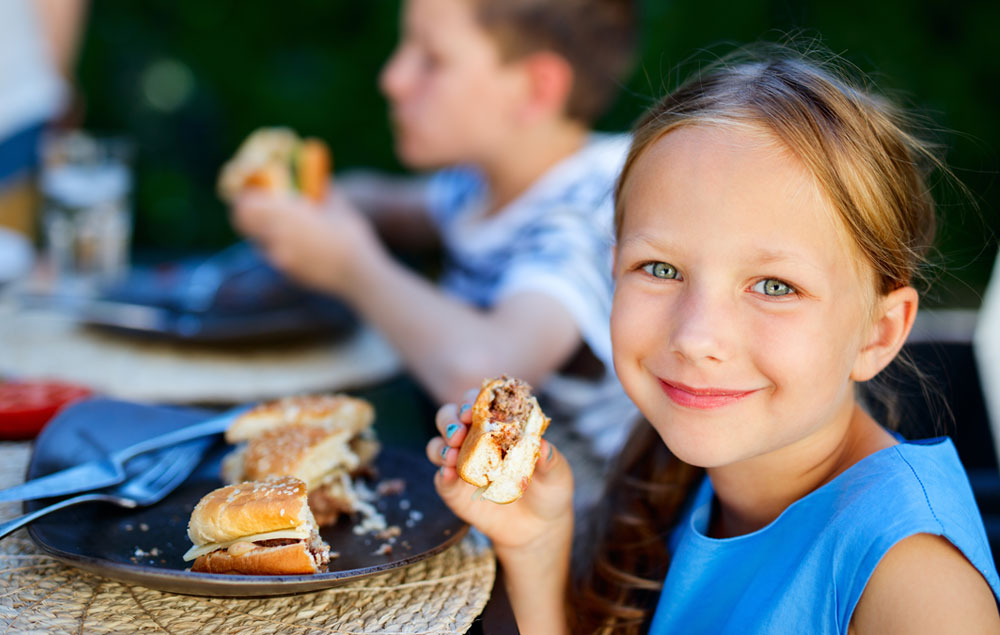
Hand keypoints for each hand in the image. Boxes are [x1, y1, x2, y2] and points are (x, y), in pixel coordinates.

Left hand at [230, 186, 380, 295]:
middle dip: (246, 213)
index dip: (246, 196)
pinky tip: (301, 247)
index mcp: (287, 213)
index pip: (247, 203)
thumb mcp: (337, 205)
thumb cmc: (350, 234)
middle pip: (243, 222)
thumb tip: (316, 179)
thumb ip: (321, 191)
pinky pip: (275, 256)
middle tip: (258, 207)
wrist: (357, 272)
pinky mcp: (287, 272)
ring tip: (282, 226)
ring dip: (264, 231)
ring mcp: (280, 257)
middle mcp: (276, 235)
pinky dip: (280, 248)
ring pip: (258, 240)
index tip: (252, 191)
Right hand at [426, 393, 573, 555]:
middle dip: (450, 419)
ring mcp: (462, 464)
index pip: (480, 403)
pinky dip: (442, 474)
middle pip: (450, 418)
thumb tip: (541, 443)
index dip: (473, 400)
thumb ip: (550, 459)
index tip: (475, 409)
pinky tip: (448, 473)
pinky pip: (441, 479)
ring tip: (452, 454)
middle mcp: (475, 440)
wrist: (538, 528)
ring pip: (438, 445)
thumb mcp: (556, 474)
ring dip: (441, 446)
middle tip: (459, 432)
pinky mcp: (454, 490)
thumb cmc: (549, 490)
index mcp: (498, 426)